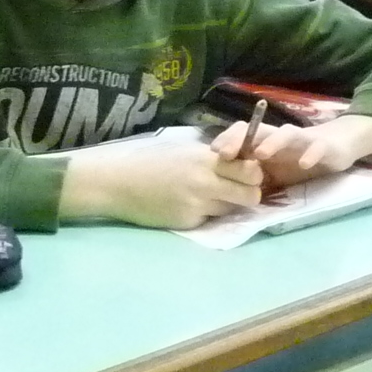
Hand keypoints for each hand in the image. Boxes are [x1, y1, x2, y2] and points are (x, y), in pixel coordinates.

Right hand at [59, 137, 262, 228]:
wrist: (117, 181)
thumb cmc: (148, 159)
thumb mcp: (184, 149)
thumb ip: (211, 157)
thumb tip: (239, 161)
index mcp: (205, 159)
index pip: (251, 169)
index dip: (254, 174)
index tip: (246, 173)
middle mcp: (206, 183)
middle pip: (251, 195)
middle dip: (249, 194)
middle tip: (236, 191)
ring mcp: (197, 205)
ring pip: (231, 210)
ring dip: (227, 205)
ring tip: (208, 197)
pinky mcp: (188, 222)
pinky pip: (209, 219)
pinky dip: (205, 214)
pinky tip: (188, 206)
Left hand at [213, 113, 371, 189]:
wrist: (337, 146)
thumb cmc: (298, 159)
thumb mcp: (273, 170)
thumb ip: (253, 177)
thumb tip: (224, 191)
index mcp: (266, 141)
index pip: (242, 134)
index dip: (227, 140)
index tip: (212, 153)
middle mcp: (281, 137)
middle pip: (258, 130)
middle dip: (240, 140)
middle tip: (224, 154)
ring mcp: (302, 140)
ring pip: (286, 134)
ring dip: (272, 143)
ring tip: (260, 155)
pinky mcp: (324, 146)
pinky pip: (317, 148)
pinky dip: (310, 155)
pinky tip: (304, 164)